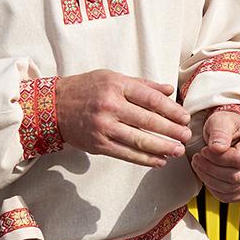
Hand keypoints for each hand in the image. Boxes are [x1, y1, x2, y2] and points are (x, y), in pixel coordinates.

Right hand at [55, 70, 189, 166]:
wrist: (52, 107)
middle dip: (171, 130)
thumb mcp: (112, 78)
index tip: (185, 117)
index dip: (171, 110)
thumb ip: (142, 84)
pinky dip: (145, 159)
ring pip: (138, 140)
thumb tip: (169, 90)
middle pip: (148, 120)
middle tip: (187, 136)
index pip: (151, 99)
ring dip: (162, 147)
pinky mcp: (97, 144)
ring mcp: (103, 127)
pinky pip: (126, 154)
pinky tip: (159, 161)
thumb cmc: (86, 89)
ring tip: (177, 150)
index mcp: (116, 86)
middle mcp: (110, 106)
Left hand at [191, 109, 239, 200]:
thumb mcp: (222, 120)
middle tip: (197, 159)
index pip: (239, 159)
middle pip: (235, 177)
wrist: (237, 135)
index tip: (204, 151)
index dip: (216, 158)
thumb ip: (219, 131)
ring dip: (210, 180)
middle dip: (210, 169)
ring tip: (200, 166)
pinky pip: (231, 197)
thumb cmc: (230, 127)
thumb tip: (217, 148)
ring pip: (231, 189)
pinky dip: (215, 189)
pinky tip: (209, 177)